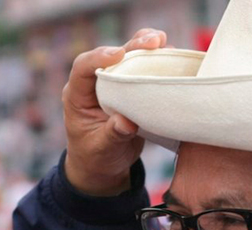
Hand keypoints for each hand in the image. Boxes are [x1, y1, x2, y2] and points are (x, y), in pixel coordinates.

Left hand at [63, 28, 167, 195]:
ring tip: (163, 42)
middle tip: (154, 42)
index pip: (82, 68)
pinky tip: (173, 56)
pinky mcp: (132, 87)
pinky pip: (143, 68)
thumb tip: (127, 124)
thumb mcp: (101, 150)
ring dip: (146, 46)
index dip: (99, 57)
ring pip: (129, 56)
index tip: (119, 55)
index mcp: (78, 96)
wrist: (104, 166)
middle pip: (111, 56)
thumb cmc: (96, 158)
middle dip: (132, 45)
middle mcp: (95, 84)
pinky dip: (157, 61)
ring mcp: (115, 83)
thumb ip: (112, 135)